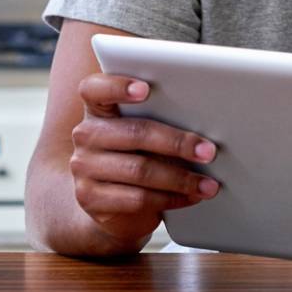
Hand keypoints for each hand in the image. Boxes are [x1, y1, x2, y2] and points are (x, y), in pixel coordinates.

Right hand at [67, 72, 220, 243]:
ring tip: (208, 183)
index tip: (146, 89)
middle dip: (177, 143)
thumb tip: (203, 121)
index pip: (95, 88)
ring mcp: (84, 168)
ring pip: (140, 170)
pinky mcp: (91, 199)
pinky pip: (137, 198)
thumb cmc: (135, 157)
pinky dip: (170, 198)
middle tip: (208, 151)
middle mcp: (86, 135)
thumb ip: (159, 118)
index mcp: (97, 108)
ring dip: (181, 178)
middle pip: (134, 132)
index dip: (117, 86)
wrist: (110, 205)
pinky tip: (190, 197)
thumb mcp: (141, 133)